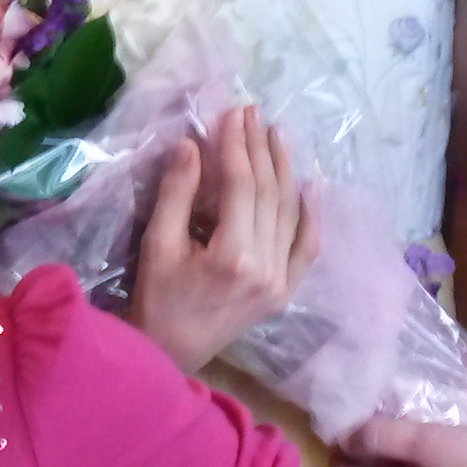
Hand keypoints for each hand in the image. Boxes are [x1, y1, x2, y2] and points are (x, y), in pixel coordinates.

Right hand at [131, 106, 316, 374]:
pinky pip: (306, 247)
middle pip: (270, 194)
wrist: (170, 353)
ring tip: (276, 134)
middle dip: (260, 149)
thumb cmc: (156, 299)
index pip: (242, 186)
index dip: (237, 145)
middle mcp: (266, 268)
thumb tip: (191, 144)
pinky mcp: (285, 291)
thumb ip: (176, 193)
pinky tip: (309, 185)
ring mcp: (281, 282)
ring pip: (290, 214)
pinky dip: (310, 215)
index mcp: (232, 257)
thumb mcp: (157, 244)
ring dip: (285, 170)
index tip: (232, 113)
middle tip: (252, 113)